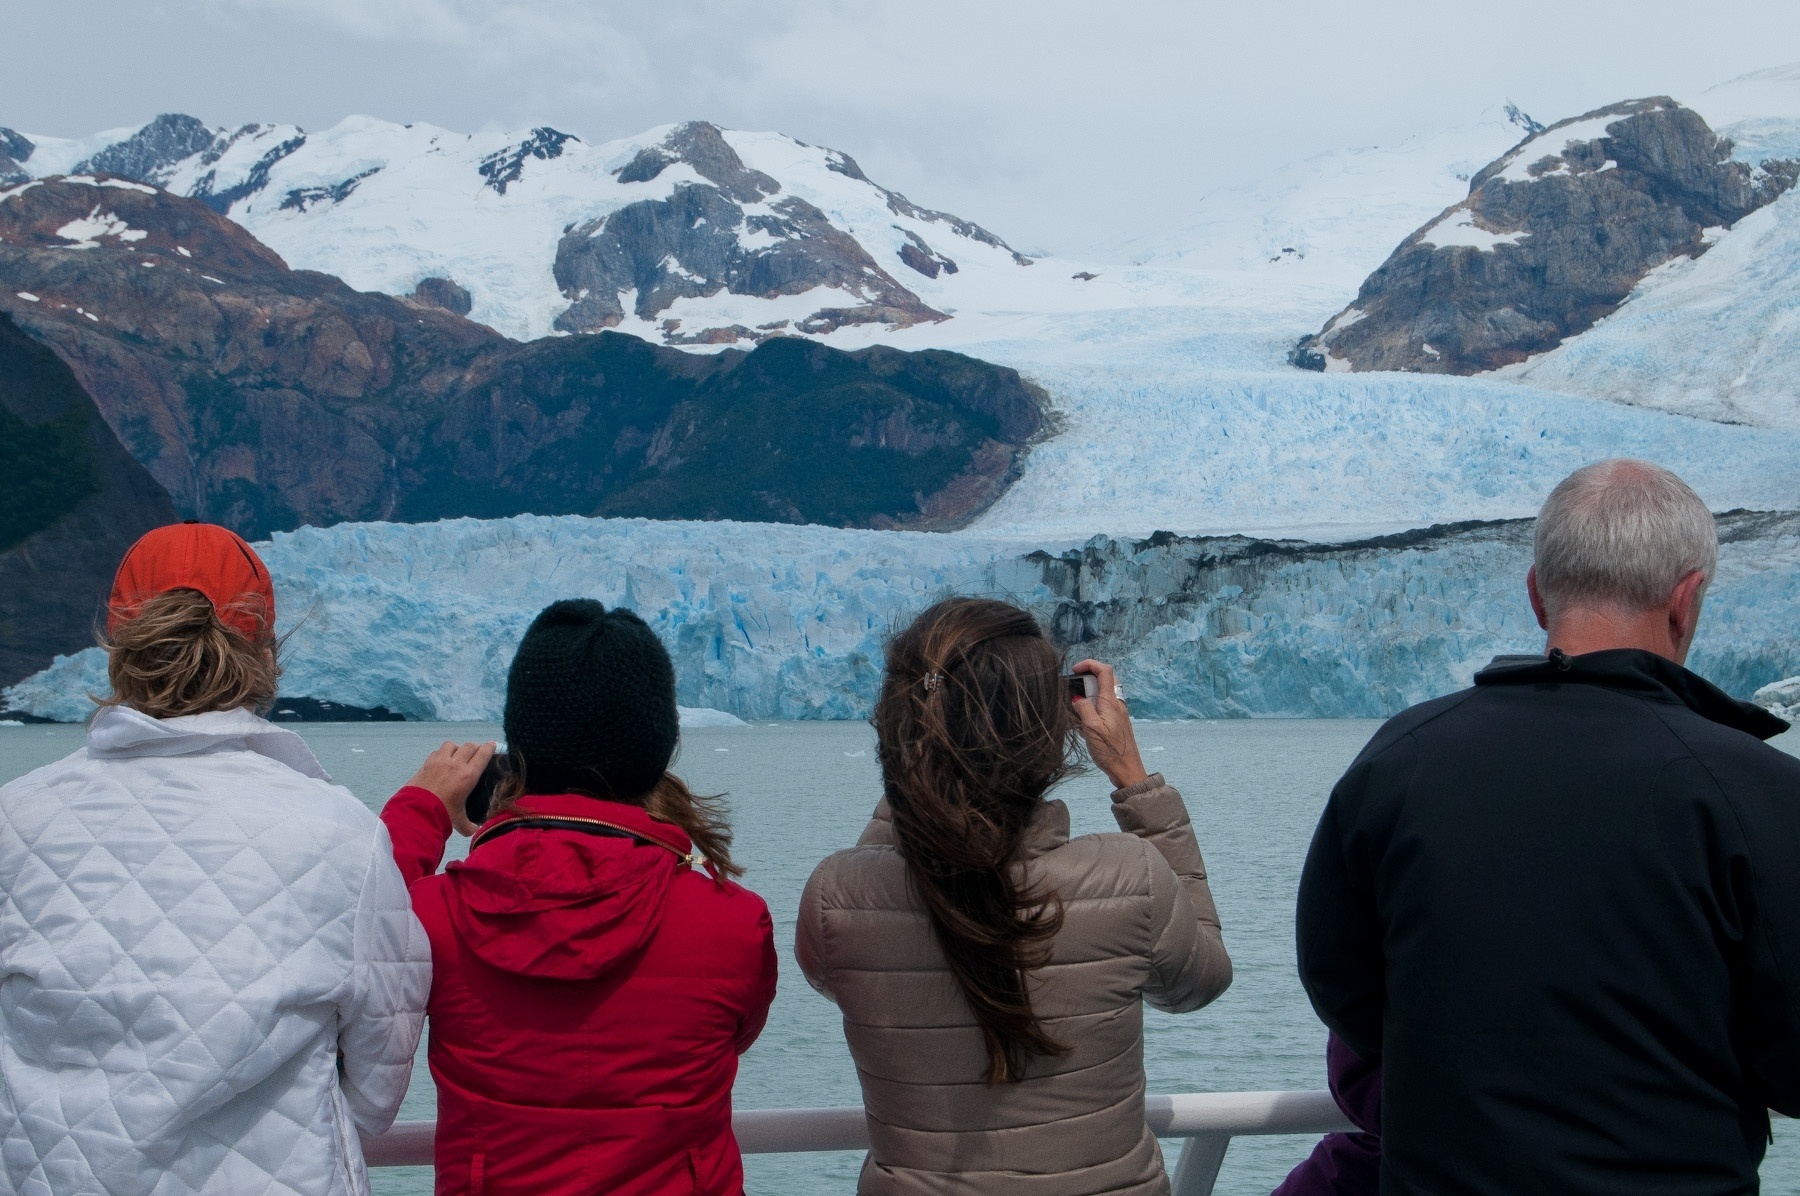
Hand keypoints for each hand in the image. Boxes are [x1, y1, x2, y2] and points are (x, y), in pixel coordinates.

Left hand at [405, 740, 494, 836]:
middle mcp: (456, 764)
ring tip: (457, 755)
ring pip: (452, 745)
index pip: (483, 754)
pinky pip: (437, 752)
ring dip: (457, 748)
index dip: (489, 748)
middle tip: (477, 752)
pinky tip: (441, 761)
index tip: (492, 745)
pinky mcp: (426, 763)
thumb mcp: (460, 822)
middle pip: (469, 746)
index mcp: (469, 775)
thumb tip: (474, 830)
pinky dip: (442, 753)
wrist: (416, 811)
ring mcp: (440, 761)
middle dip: (475, 747)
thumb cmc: (442, 814)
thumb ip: (470, 826)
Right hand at [1070, 659, 1148, 790]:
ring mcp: (1117, 713)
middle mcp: (1116, 703)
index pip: (1104, 670)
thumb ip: (1083, 708)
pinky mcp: (1116, 722)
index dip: (1089, 664)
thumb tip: (1077, 699)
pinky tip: (1083, 723)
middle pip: (1105, 679)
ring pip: (1103, 693)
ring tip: (1075, 708)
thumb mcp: (1091, 728)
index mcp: (1111, 701)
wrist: (1127, 770)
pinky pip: (1103, 706)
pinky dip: (1092, 707)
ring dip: (1088, 694)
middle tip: (1073, 689)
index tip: (1074, 670)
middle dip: (1087, 678)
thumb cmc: (1110, 750)